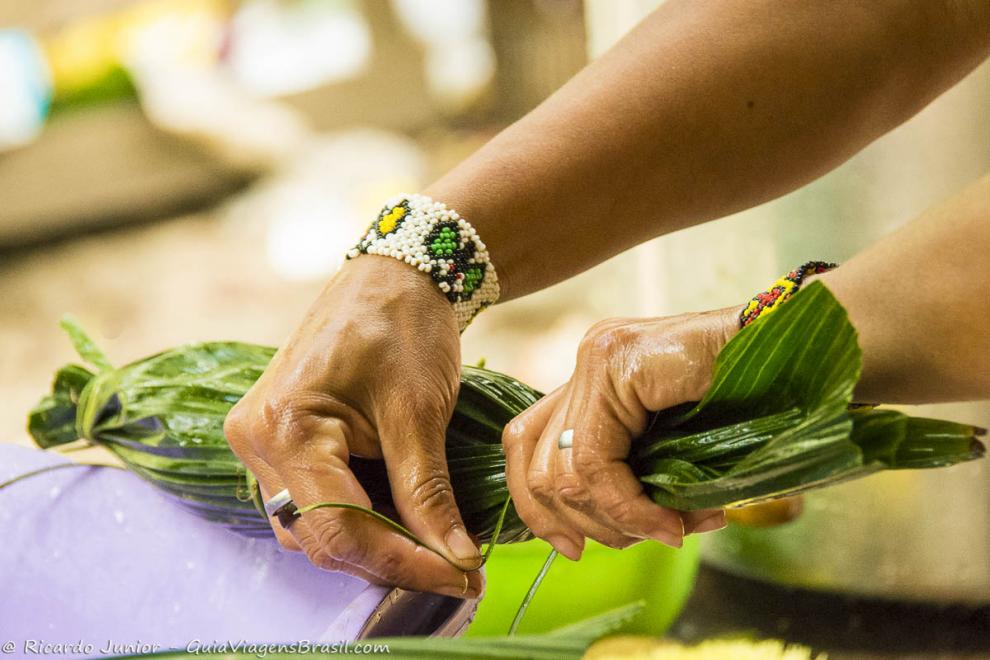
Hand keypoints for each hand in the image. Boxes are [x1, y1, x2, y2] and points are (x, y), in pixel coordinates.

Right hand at [224, 257, 482, 597]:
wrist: (392, 276)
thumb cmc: (404, 327)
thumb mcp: (419, 414)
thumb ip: (428, 494)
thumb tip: (456, 561)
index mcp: (285, 427)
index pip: (340, 527)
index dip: (403, 562)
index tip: (461, 579)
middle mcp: (257, 440)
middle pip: (320, 535)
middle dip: (390, 559)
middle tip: (456, 570)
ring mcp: (262, 442)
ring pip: (314, 527)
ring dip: (374, 543)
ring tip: (435, 544)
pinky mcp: (280, 441)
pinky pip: (313, 501)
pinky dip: (359, 517)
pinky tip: (403, 517)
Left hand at [502, 307, 739, 559]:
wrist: (797, 355)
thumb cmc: (750, 404)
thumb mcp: (674, 449)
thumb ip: (635, 476)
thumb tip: (606, 534)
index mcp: (593, 379)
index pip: (527, 445)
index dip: (538, 508)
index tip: (571, 548)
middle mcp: (586, 362)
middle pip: (535, 464)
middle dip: (584, 523)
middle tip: (643, 540)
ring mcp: (597, 356)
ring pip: (562, 470)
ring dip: (615, 521)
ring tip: (668, 531)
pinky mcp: (618, 362)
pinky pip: (597, 460)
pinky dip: (630, 507)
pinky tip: (670, 522)